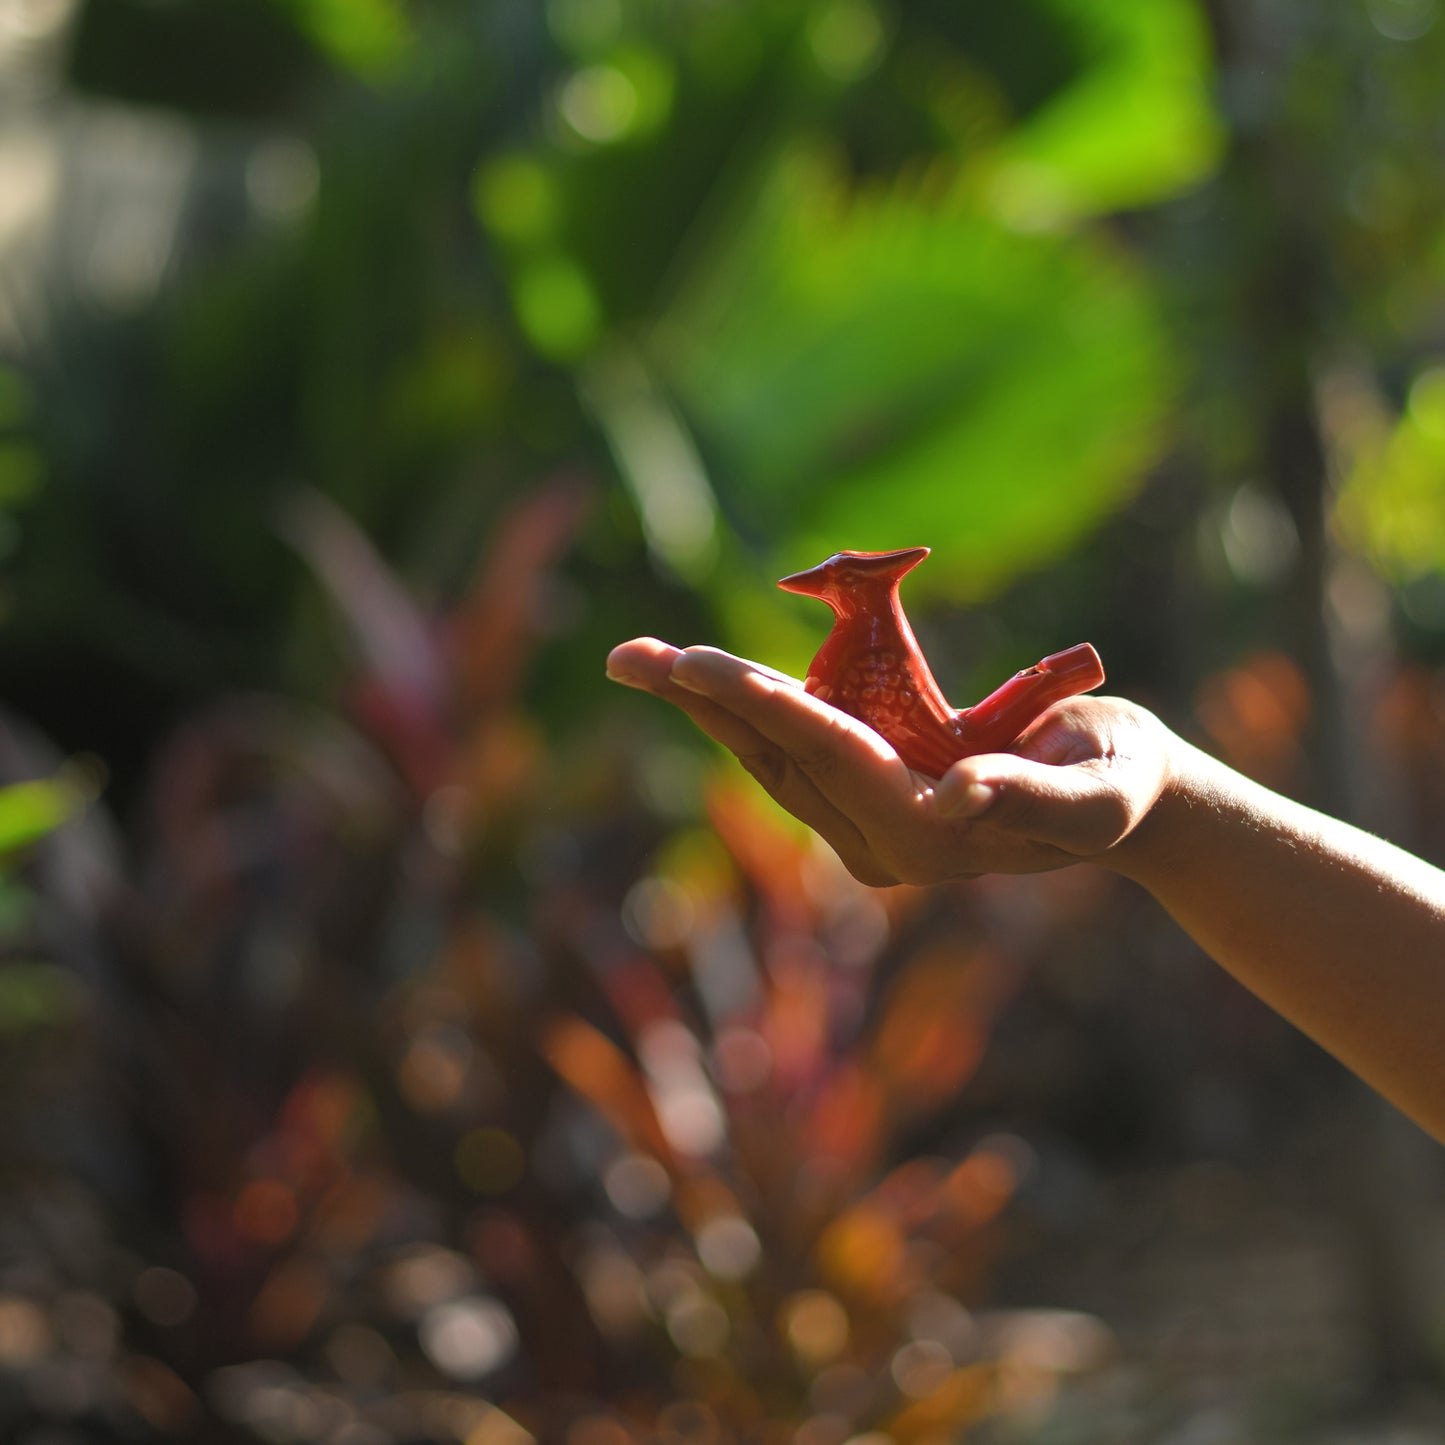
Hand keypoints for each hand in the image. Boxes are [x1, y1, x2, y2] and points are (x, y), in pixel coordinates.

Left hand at [606, 638, 1174, 887]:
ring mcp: (870, 823)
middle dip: (702, 702)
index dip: (761, 704)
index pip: (827, 755)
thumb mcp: (1091, 792)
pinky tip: (702, 680)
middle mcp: (881, 838)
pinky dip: (749, 708)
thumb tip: (956, 799)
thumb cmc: (1118, 787)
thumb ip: (1024, 795)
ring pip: (773, 755)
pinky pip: (796, 748)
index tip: (691, 662)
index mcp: (925, 833)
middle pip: (777, 756)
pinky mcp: (870, 798)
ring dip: (709, 705)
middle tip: (624, 657)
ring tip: (641, 661)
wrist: (1120, 801)